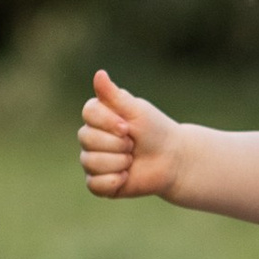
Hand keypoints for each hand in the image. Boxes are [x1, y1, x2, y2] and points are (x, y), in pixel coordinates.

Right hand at [78, 68, 186, 201]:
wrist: (172, 160)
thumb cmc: (155, 131)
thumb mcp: (136, 110)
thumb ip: (114, 95)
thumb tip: (99, 73)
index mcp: (98, 116)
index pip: (88, 113)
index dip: (108, 122)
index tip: (128, 126)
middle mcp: (91, 137)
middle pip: (86, 138)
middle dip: (116, 143)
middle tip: (133, 144)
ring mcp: (93, 160)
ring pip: (90, 161)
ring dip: (118, 162)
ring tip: (131, 159)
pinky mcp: (99, 182)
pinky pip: (94, 184)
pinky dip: (112, 181)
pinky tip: (126, 176)